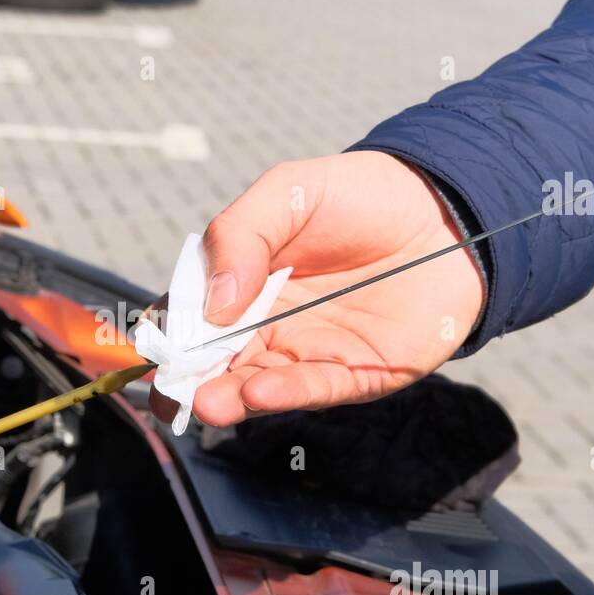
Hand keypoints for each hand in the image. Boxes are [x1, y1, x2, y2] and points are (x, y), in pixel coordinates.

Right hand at [149, 151, 485, 426]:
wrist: (444, 209)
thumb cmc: (360, 197)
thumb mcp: (287, 194)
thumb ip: (239, 235)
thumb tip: (211, 302)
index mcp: (241, 286)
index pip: (188, 317)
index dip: (166, 332)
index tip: (149, 343)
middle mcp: (267, 327)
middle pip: (213, 362)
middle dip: (186, 381)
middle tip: (166, 391)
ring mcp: (307, 354)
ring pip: (254, 384)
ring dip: (227, 397)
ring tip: (207, 401)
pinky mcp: (353, 375)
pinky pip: (312, 389)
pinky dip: (282, 394)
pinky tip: (257, 391)